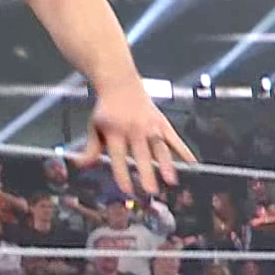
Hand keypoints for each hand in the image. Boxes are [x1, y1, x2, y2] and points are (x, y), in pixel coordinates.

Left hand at [75, 83, 195, 196]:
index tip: (127, 190)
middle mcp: (133, 129)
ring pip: (160, 148)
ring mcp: (150, 125)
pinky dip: (185, 151)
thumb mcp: (94, 127)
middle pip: (141, 155)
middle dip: (147, 173)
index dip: (122, 174)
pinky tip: (193, 165)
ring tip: (171, 181)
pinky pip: (175, 139)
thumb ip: (90, 149)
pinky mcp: (162, 122)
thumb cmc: (107, 109)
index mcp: (115, 131)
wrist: (120, 83)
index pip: (119, 157)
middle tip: (152, 191)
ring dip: (166, 165)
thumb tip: (81, 166)